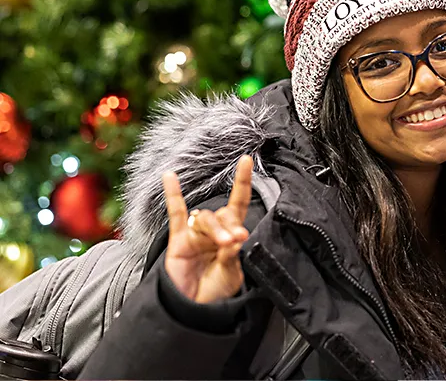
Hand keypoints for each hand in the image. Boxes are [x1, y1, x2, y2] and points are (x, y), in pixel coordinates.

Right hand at [163, 155, 252, 303]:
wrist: (192, 312)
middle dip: (229, 227)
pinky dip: (173, 195)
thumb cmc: (215, 294)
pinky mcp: (178, 241)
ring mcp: (195, 235)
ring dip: (214, 229)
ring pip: (204, 219)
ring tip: (224, 244)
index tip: (246, 162)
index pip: (238, 206)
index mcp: (231, 238)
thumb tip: (235, 238)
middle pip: (221, 216)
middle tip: (235, 242)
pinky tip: (169, 176)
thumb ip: (231, 256)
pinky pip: (175, 215)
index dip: (242, 183)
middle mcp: (214, 232)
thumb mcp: (230, 276)